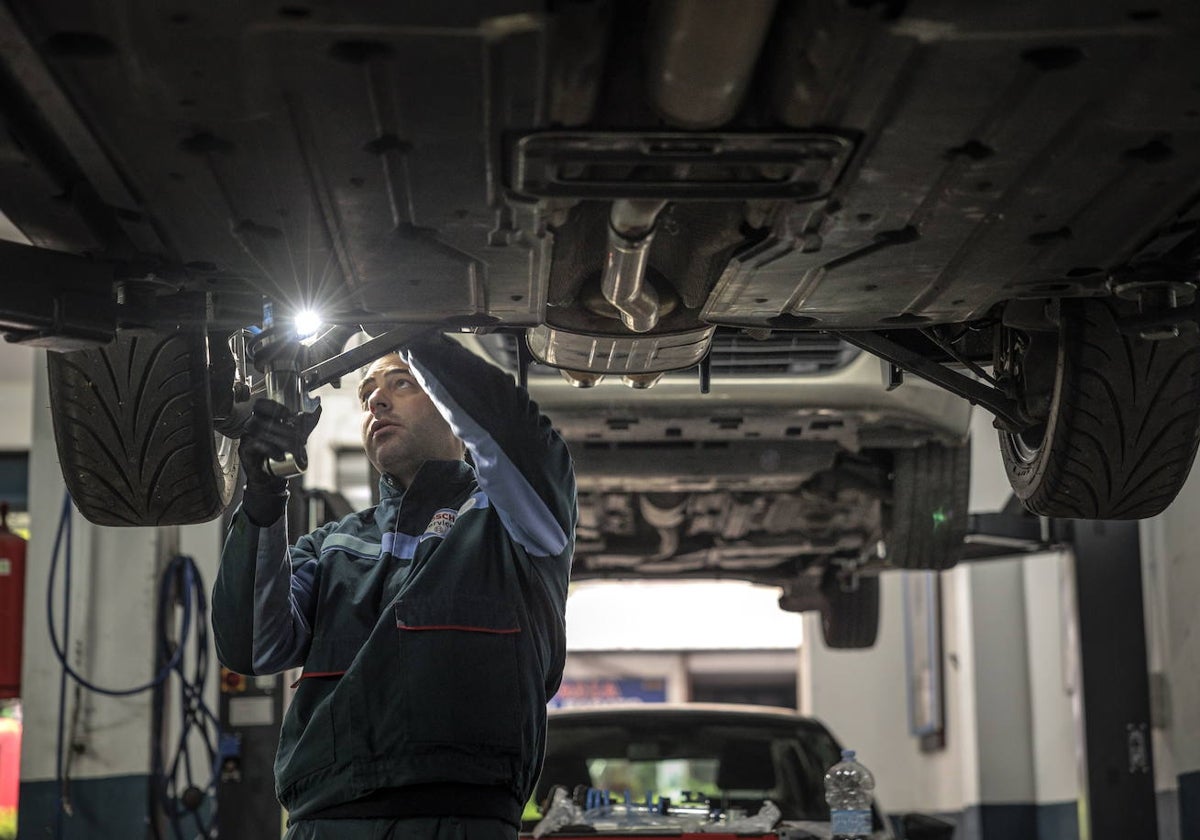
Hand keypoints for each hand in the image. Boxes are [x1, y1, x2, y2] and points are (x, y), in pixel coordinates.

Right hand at [238, 399, 321, 524]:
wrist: (273, 476)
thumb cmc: (283, 452)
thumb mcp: (298, 436)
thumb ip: (308, 421)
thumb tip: (319, 407)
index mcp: (262, 418)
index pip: (260, 404)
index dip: (273, 406)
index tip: (288, 414)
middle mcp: (252, 425)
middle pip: (263, 419)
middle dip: (284, 428)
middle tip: (299, 438)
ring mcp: (247, 437)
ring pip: (259, 431)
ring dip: (280, 439)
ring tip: (293, 448)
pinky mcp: (245, 451)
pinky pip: (256, 445)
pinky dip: (270, 450)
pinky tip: (281, 456)